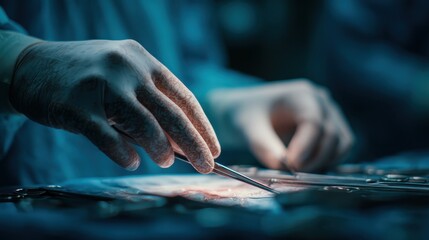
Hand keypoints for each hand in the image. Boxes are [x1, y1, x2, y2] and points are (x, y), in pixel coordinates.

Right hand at [10, 39, 219, 172]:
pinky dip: (123, 153)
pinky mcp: (76, 105)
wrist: (32, 65)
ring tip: (166, 161)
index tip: (214, 149)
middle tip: (206, 166)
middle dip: (193, 144)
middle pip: (171, 114)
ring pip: (144, 124)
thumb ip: (149, 106)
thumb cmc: (87, 77)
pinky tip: (131, 162)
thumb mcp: (124, 79)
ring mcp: (102, 85)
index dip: (202, 126)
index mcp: (145, 61)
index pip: (183, 97)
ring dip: (160, 148)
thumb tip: (180, 145)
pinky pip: (107, 136)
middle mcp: (128, 69)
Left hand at [209, 80, 352, 171]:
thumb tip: (282, 167)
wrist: (248, 111)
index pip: (313, 122)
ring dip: (324, 162)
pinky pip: (340, 148)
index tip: (291, 166)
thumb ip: (264, 146)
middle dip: (314, 159)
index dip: (306, 147)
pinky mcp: (332, 129)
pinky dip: (328, 161)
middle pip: (332, 134)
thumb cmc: (247, 115)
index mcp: (301, 95)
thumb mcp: (249, 129)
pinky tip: (307, 169)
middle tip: (293, 174)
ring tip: (299, 172)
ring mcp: (330, 114)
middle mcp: (321, 102)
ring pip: (342, 143)